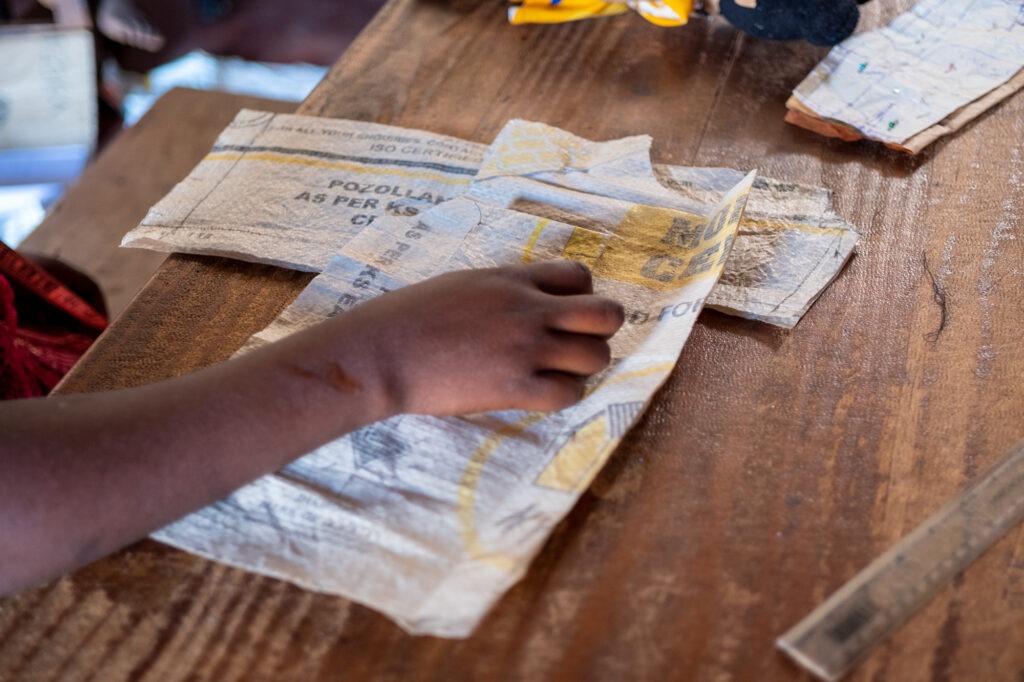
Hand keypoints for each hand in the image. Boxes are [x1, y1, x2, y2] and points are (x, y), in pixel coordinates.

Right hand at [331, 261, 624, 416]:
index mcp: (513, 278)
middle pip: (606, 314)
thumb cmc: (409, 318)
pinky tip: (540, 393)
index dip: (581, 297)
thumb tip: (529, 301)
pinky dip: (563, 395)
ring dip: (582, 367)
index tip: (562, 315)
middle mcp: (528, 309)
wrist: (380, 353)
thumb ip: (504, 290)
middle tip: (575, 345)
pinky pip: (569, 393)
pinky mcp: (514, 387)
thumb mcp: (463, 285)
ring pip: (596, 357)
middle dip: (600, 331)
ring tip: (556, 373)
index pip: (581, 276)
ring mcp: (524, 348)